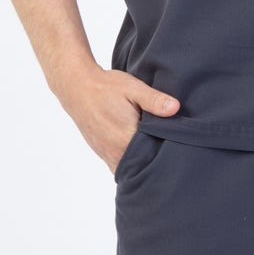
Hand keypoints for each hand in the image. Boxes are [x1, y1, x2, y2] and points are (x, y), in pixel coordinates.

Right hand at [57, 65, 181, 174]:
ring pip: (131, 167)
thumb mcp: (133, 88)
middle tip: (167, 144)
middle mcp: (116, 152)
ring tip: (153, 147)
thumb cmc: (106, 87)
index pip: (155, 154)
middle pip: (144, 164)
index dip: (167, 149)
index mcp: (126, 138)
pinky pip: (120, 166)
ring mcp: (107, 155)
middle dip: (156, 157)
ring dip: (142, 161)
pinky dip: (130, 161)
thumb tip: (175, 108)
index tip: (176, 141)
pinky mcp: (102, 154)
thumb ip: (154, 100)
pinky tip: (138, 150)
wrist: (77, 88)